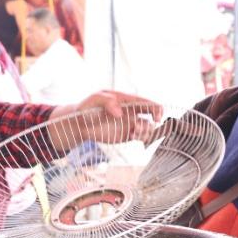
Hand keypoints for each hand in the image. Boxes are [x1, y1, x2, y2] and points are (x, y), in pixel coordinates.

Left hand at [48, 90, 162, 149]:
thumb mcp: (94, 100)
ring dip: (146, 129)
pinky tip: (132, 136)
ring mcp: (130, 123)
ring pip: (148, 126)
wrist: (80, 125)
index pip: (145, 101)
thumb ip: (107, 102)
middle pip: (152, 112)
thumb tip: (121, 112)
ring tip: (134, 132)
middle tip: (154, 122)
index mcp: (126, 100)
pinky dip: (141, 137)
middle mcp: (131, 111)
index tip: (156, 115)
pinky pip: (141, 136)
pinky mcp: (128, 134)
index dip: (155, 107)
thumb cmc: (86, 108)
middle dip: (157, 117)